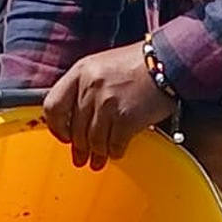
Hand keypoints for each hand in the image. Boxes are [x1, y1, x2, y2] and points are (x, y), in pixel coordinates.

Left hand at [43, 44, 174, 168]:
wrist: (168, 61)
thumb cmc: (136, 64)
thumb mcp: (102, 66)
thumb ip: (84, 88)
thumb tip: (75, 120)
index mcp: (80, 71)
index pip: (53, 106)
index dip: (56, 127)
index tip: (64, 136)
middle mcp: (90, 86)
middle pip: (75, 129)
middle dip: (79, 148)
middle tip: (82, 158)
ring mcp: (108, 103)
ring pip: (94, 140)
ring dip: (97, 154)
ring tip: (99, 160)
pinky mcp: (127, 118)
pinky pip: (115, 144)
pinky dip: (115, 152)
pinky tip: (117, 152)